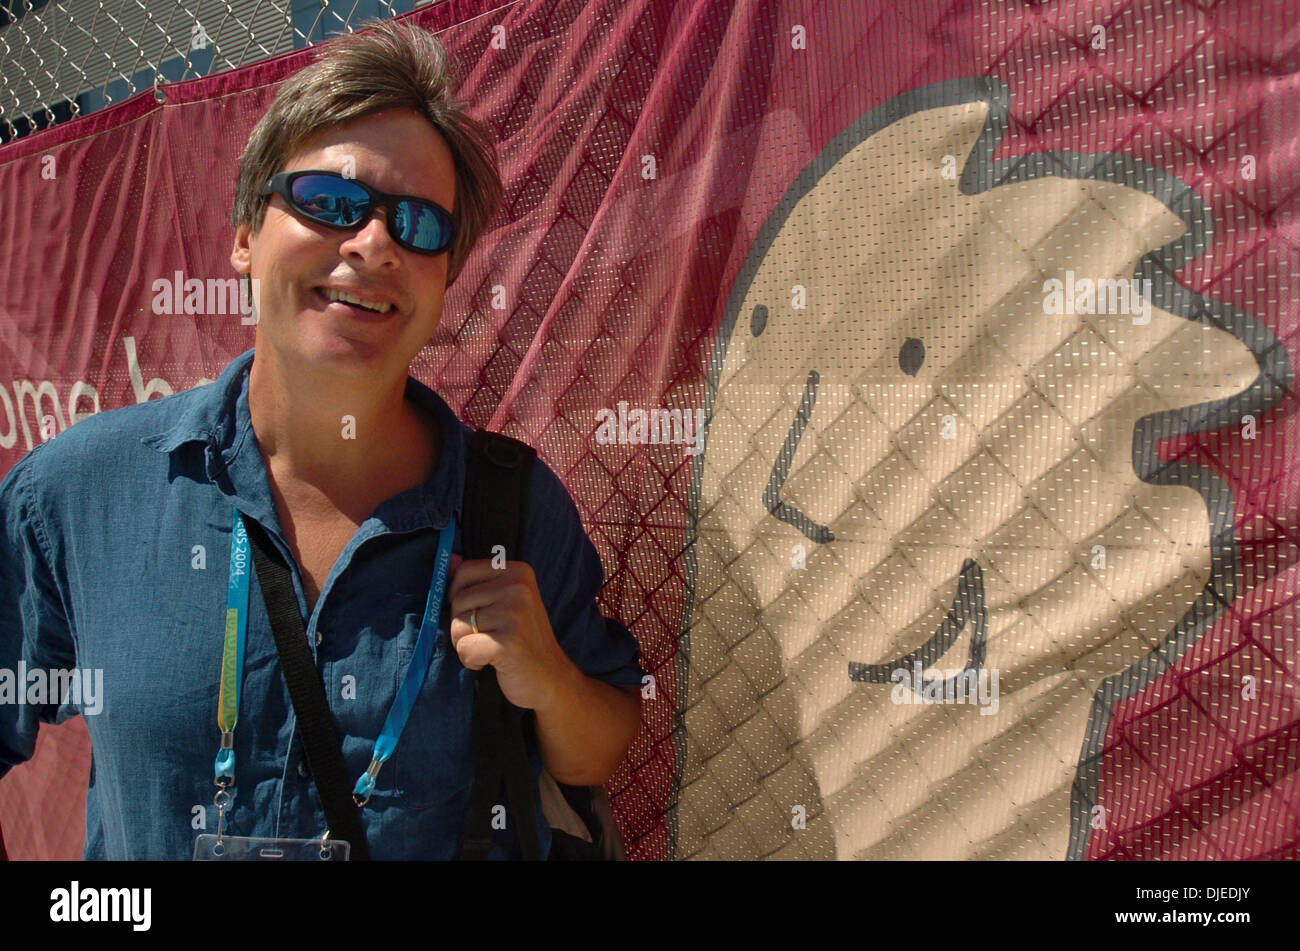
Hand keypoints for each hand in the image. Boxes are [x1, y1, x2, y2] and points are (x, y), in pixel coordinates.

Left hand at [446, 554, 578, 710]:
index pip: (463, 572)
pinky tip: (492, 661)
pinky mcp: (509, 642)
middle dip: (463, 625)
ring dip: (466, 645)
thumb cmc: (521, 639)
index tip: (483, 614)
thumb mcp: (504, 602)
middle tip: (490, 636)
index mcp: (518, 572)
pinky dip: (472, 661)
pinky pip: (465, 648)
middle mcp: (519, 588)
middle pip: (457, 600)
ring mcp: (515, 614)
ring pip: (457, 626)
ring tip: (492, 649)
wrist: (550, 677)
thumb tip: (448, 558)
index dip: (461, 597)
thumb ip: (476, 580)